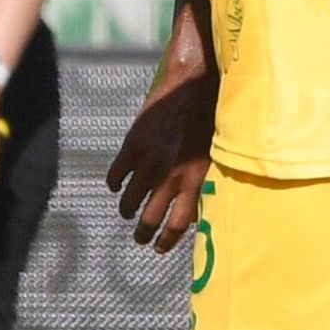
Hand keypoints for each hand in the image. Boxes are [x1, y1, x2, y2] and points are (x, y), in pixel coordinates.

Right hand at [105, 19, 217, 252]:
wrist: (194, 80)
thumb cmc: (213, 116)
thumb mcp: (215, 154)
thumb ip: (203, 181)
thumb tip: (193, 208)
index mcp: (194, 179)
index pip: (176, 224)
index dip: (166, 241)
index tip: (159, 248)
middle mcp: (170, 174)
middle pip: (150, 217)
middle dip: (143, 233)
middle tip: (139, 237)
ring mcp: (149, 159)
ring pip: (130, 199)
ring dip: (127, 210)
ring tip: (127, 213)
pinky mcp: (134, 142)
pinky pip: (116, 173)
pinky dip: (114, 183)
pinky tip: (115, 185)